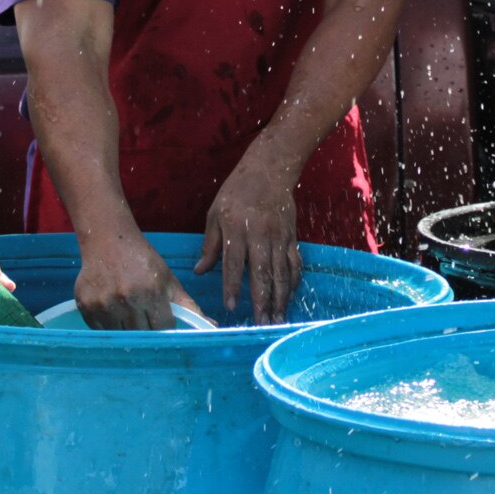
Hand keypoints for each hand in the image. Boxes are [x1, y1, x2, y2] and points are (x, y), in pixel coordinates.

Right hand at [77, 228, 202, 329]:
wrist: (107, 239)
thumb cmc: (142, 260)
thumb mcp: (168, 279)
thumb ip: (188, 304)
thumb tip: (211, 325)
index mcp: (151, 291)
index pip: (164, 327)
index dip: (165, 326)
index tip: (162, 320)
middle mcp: (127, 299)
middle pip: (143, 334)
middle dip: (147, 329)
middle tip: (144, 318)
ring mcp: (104, 303)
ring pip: (121, 335)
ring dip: (127, 330)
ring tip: (127, 313)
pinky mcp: (86, 305)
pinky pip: (101, 330)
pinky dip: (108, 326)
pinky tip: (112, 310)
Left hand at [197, 155, 301, 323]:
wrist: (269, 169)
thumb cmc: (236, 192)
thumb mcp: (215, 214)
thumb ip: (210, 244)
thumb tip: (200, 271)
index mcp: (236, 228)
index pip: (233, 262)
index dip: (232, 285)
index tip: (231, 306)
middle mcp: (260, 234)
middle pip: (262, 272)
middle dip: (262, 300)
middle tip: (261, 323)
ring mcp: (279, 236)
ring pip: (281, 272)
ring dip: (280, 298)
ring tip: (277, 319)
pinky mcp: (292, 237)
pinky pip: (295, 264)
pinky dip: (293, 282)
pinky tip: (290, 297)